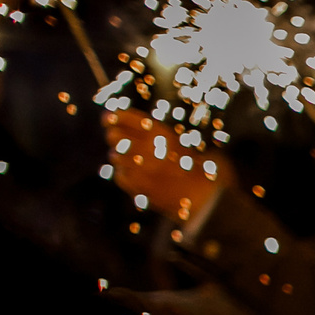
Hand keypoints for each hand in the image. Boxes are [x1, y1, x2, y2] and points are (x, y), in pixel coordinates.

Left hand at [101, 108, 219, 219]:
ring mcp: (140, 168)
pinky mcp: (138, 187)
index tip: (108, 118)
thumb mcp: (179, 143)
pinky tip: (136, 176)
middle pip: (114, 136)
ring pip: (115, 156)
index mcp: (159, 132)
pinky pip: (120, 176)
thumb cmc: (195, 168)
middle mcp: (146, 147)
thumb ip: (154, 133)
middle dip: (115, 137)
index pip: (123, 117)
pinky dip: (125, 175)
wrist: (205, 198)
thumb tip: (124, 123)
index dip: (114, 116)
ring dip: (120, 157)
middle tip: (118, 139)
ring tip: (132, 160)